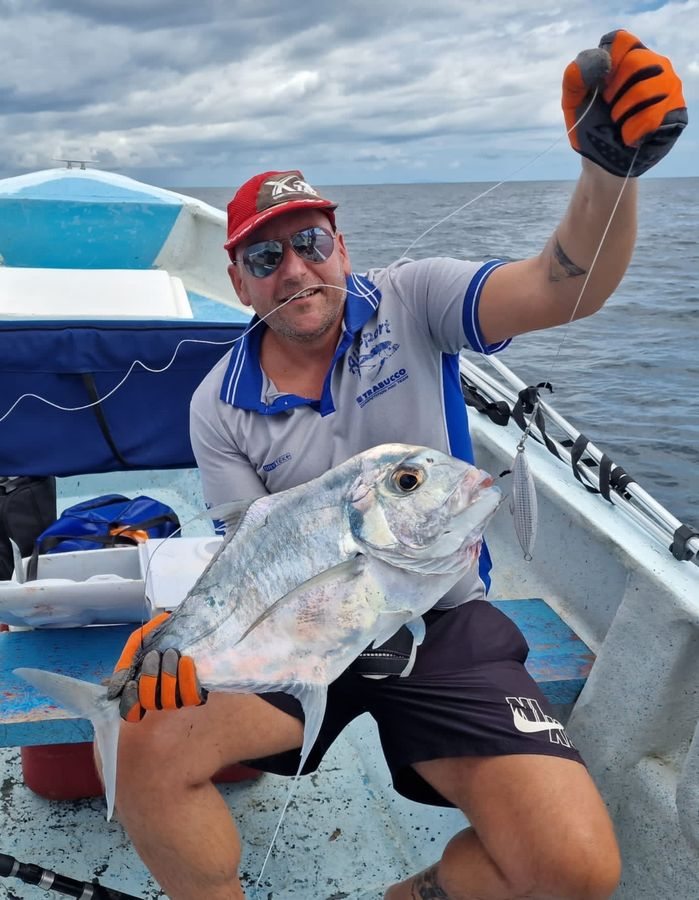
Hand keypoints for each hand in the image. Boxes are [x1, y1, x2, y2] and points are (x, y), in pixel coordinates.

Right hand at [109, 612, 206, 721]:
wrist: (185, 618)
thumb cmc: (158, 632)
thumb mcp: (136, 643)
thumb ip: (124, 666)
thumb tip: (113, 693)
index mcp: (141, 688)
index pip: (132, 713)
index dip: (131, 703)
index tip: (132, 682)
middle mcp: (159, 696)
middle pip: (151, 704)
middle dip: (150, 679)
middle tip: (154, 654)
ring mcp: (178, 696)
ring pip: (170, 702)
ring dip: (168, 676)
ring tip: (170, 653)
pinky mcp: (197, 690)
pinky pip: (191, 696)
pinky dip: (187, 680)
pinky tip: (185, 660)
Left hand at [562, 29, 686, 175]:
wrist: (600, 162)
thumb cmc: (589, 127)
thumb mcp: (573, 102)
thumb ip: (575, 76)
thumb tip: (601, 59)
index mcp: (629, 57)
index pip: (621, 40)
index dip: (606, 63)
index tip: (599, 86)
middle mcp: (655, 66)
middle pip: (636, 61)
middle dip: (613, 92)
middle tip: (609, 108)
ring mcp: (669, 88)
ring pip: (647, 90)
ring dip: (622, 113)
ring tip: (619, 123)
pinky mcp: (676, 112)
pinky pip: (654, 116)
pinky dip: (632, 131)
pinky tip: (630, 137)